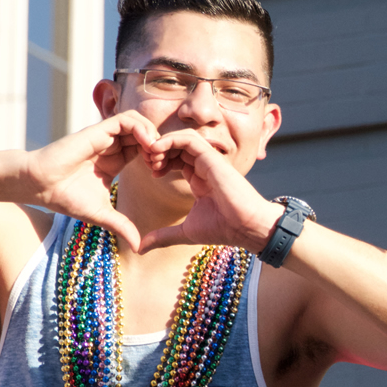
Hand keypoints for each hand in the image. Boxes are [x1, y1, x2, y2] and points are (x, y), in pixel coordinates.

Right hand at [25, 111, 159, 250]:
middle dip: (158, 145)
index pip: (143, 149)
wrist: (40, 186)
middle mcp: (111, 146)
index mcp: (114, 161)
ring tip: (155, 153)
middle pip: (144, 133)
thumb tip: (139, 247)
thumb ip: (122, 226)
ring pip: (137, 122)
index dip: (156, 157)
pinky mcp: (97, 131)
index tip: (160, 173)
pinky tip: (146, 145)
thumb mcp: (102, 215)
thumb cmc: (65, 198)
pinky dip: (140, 128)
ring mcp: (104, 137)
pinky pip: (125, 120)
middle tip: (161, 163)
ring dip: (152, 134)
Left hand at [140, 130, 281, 253]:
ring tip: (151, 156)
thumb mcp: (186, 232)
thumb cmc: (223, 229)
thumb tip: (140, 248)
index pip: (177, 159)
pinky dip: (171, 140)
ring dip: (162, 143)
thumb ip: (163, 236)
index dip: (161, 161)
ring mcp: (209, 160)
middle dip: (158, 150)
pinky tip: (157, 150)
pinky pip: (189, 139)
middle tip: (146, 161)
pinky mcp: (212, 158)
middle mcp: (204, 167)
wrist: (246, 228)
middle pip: (177, 146)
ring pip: (182, 138)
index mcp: (199, 179)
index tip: (151, 173)